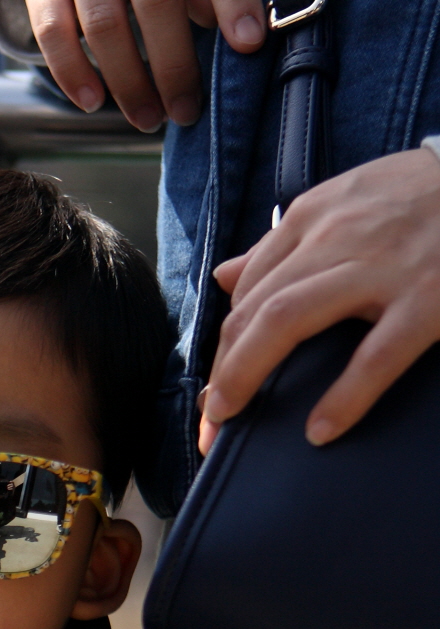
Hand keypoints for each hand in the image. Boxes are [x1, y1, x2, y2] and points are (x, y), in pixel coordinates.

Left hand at [200, 148, 439, 451]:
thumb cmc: (420, 197)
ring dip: (246, 375)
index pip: (246, 288)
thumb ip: (285, 242)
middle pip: (253, 308)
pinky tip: (320, 431)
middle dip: (222, 370)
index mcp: (312, 217)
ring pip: (287, 319)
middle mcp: (335, 237)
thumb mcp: (345, 202)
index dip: (223, 344)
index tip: (215, 386)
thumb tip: (227, 275)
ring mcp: (380, 267)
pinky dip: (344, 398)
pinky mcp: (427, 297)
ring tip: (229, 423)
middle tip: (210, 421)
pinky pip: (375, 355)